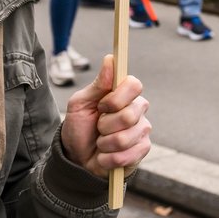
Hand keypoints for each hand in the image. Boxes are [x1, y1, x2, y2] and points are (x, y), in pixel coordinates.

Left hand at [61, 54, 151, 179]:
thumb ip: (98, 83)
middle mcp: (138, 110)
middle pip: (129, 115)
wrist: (77, 157)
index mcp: (125, 94)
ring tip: (100, 143)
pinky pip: (127, 155)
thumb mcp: (80, 103)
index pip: (134, 85)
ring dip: (105, 144)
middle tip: (98, 127)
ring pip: (125, 138)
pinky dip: (108, 158)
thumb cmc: (79, 126)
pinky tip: (105, 156)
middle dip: (105, 125)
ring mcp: (142, 131)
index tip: (101, 106)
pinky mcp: (142, 150)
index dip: (117, 98)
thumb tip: (110, 59)